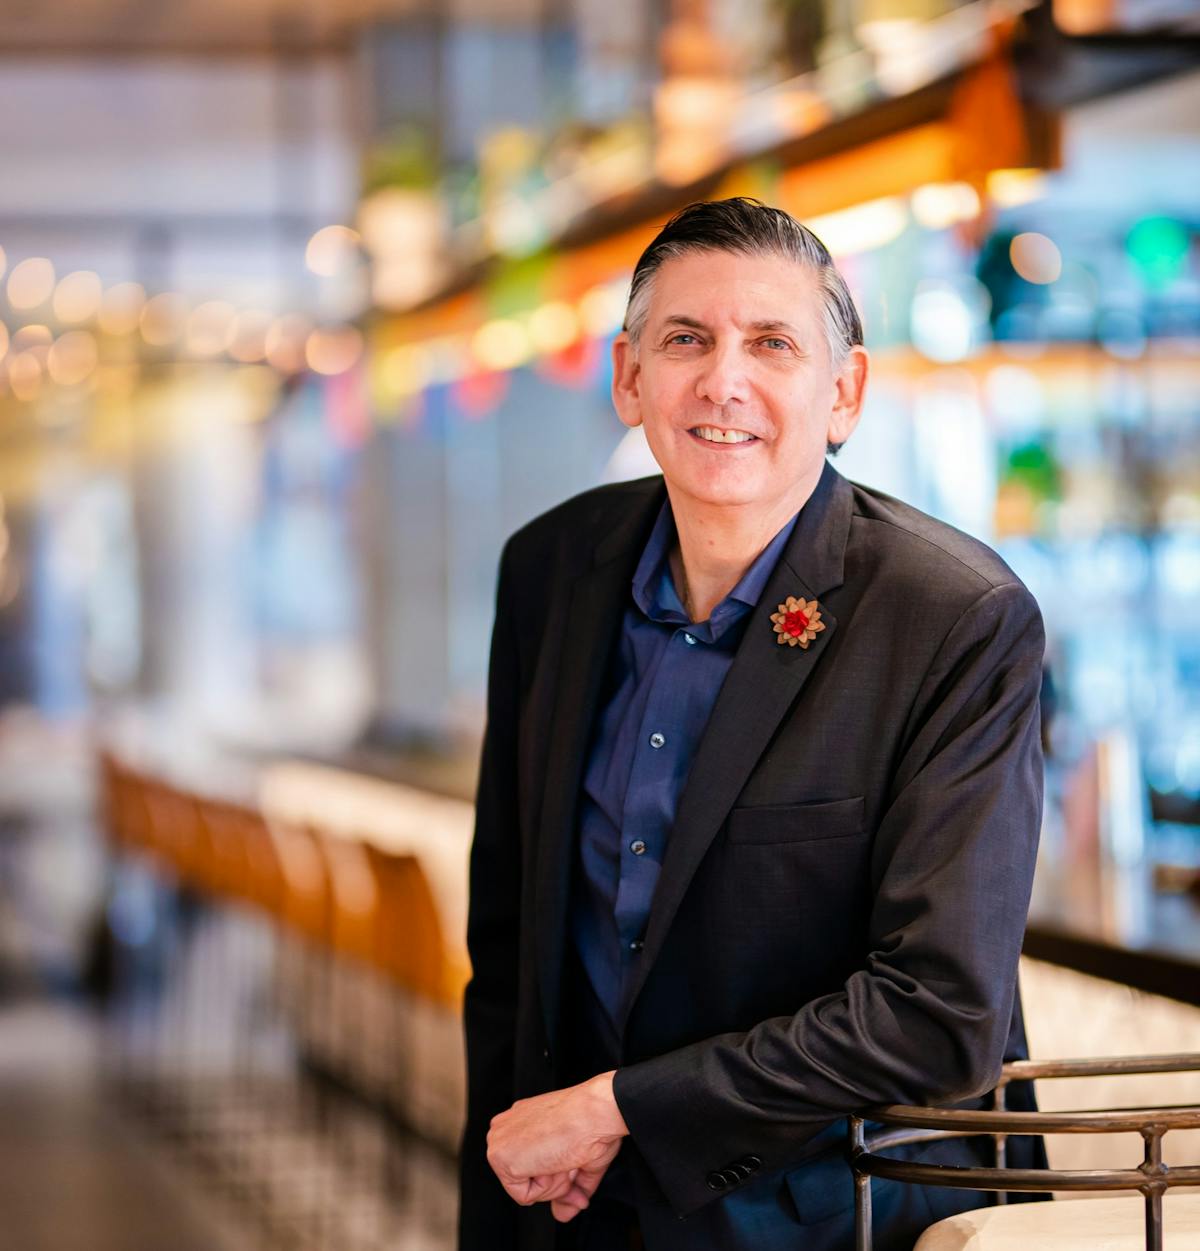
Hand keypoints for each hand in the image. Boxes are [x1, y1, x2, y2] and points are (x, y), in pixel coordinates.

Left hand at [487, 1071, 627, 1220]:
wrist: (596, 1113)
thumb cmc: (592, 1123)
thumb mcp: (579, 1161)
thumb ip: (566, 1190)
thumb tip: (561, 1213)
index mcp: (522, 1120)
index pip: (528, 1165)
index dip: (556, 1176)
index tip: (574, 1171)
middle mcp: (506, 1127)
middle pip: (524, 1179)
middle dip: (556, 1182)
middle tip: (572, 1164)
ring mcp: (499, 1139)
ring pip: (524, 1188)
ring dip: (553, 1183)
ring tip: (564, 1156)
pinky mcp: (500, 1156)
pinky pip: (524, 1196)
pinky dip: (547, 1188)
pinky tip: (555, 1160)